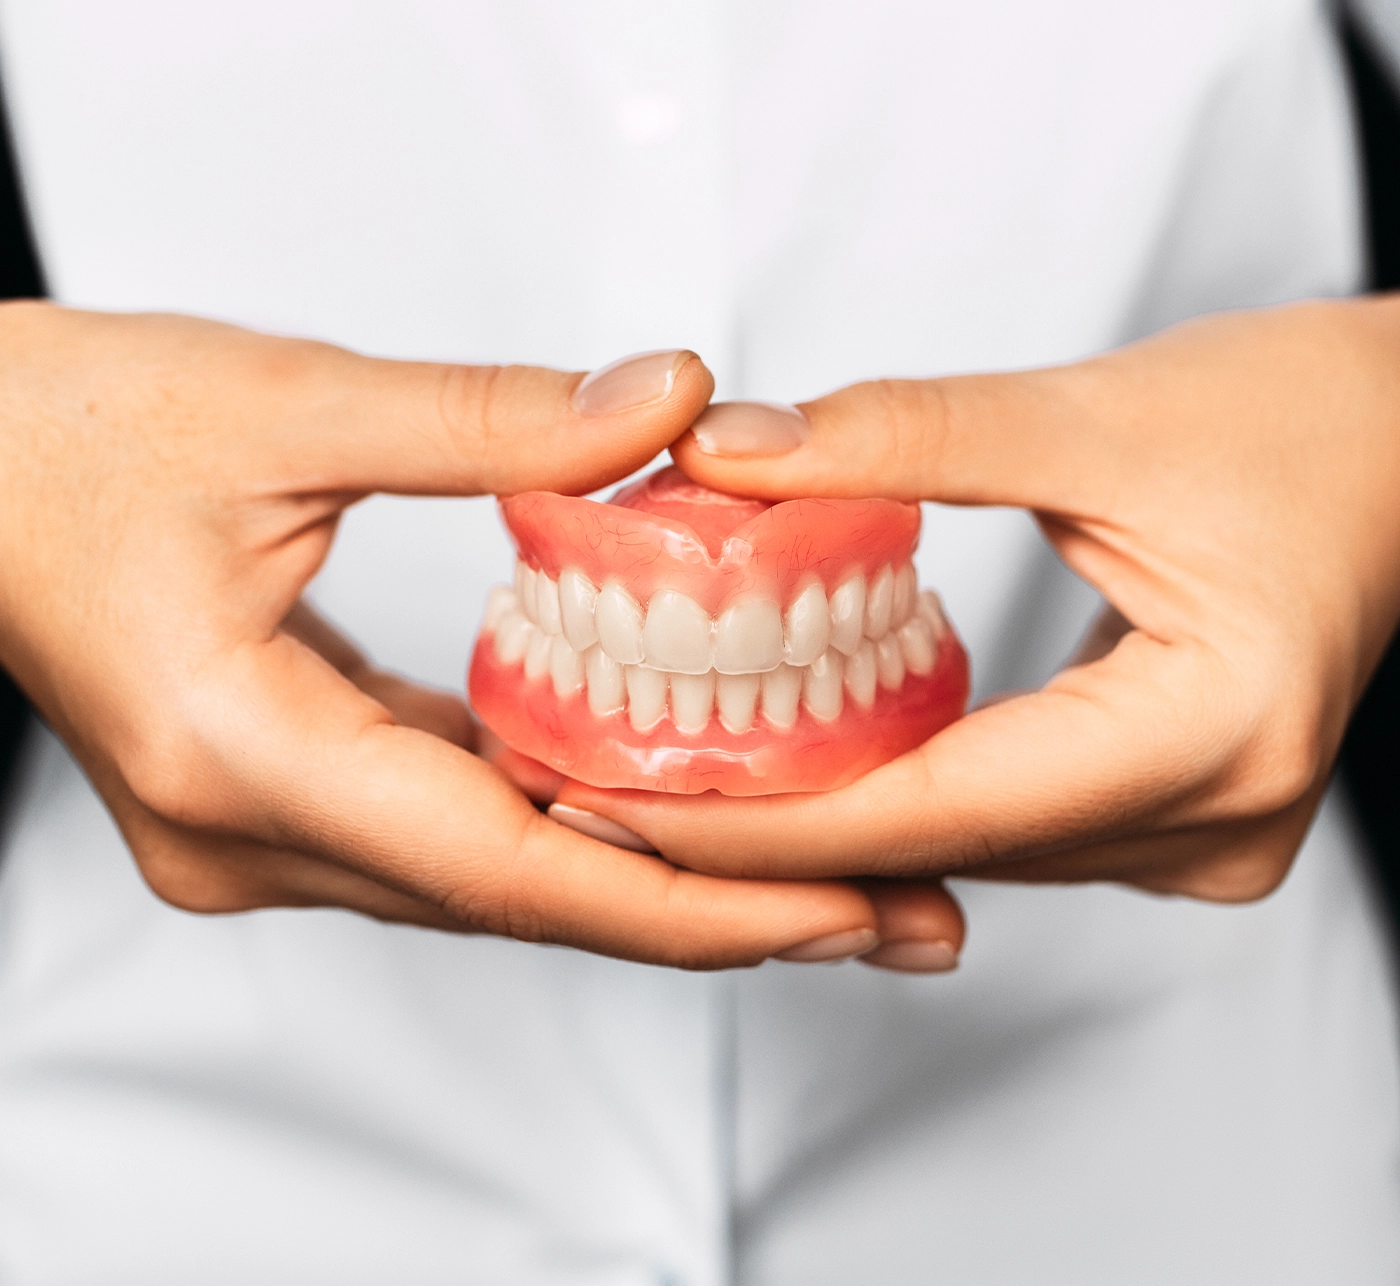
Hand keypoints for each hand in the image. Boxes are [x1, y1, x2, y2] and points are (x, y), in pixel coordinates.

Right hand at [0, 305, 912, 967]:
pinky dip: (573, 825)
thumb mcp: (280, 402)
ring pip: (501, 881)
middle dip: (718, 910)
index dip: (695, 900)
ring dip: (657, 877)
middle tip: (895, 914)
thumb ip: (490, 417)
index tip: (843, 907)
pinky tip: (677, 811)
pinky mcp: (285, 801)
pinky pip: (459, 835)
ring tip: (825, 877)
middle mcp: (253, 834)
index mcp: (242, 754)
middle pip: (531, 900)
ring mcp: (264, 835)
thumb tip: (671, 403)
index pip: (514, 867)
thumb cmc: (56, 435)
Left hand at [557, 297, 1399, 921]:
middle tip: (603, 785)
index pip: (933, 808)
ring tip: (672, 768)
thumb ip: (900, 438)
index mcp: (1209, 732)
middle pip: (937, 846)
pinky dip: (901, 793)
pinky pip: (1000, 825)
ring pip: (962, 848)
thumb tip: (729, 451)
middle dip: (765, 826)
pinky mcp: (1175, 817)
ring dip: (826, 814)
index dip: (759, 817)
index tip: (618, 798)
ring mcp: (1199, 835)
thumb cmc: (1300, 421)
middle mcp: (1209, 819)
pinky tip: (805, 755)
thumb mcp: (1092, 415)